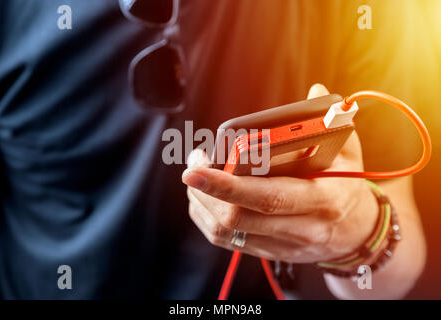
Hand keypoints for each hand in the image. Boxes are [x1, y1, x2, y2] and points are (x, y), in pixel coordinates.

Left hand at [182, 84, 377, 263]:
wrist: (357, 233)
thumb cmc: (347, 187)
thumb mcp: (349, 155)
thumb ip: (332, 123)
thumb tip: (316, 90)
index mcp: (323, 200)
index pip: (269, 197)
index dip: (229, 185)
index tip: (198, 168)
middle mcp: (301, 228)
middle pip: (239, 217)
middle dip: (206, 190)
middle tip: (193, 165)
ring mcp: (282, 244)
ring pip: (227, 231)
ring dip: (202, 202)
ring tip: (198, 177)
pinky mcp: (268, 252)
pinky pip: (226, 241)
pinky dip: (206, 217)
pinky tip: (206, 197)